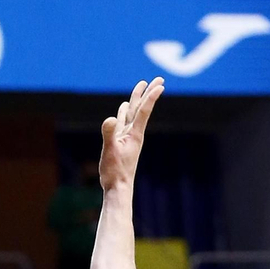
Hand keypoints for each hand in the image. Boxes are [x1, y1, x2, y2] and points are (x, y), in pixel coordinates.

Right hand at [100, 77, 163, 191]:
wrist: (118, 188)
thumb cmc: (114, 172)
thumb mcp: (109, 152)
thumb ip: (110, 134)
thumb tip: (111, 118)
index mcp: (134, 134)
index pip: (143, 111)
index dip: (151, 97)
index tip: (160, 85)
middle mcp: (133, 134)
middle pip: (141, 108)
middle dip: (148, 93)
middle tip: (159, 79)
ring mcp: (128, 137)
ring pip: (132, 113)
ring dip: (137, 100)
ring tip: (141, 87)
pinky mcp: (121, 142)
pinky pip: (124, 122)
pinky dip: (124, 112)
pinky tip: (122, 109)